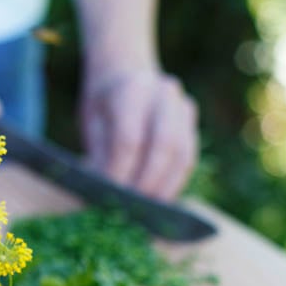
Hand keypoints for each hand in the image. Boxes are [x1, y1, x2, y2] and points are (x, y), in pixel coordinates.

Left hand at [80, 69, 197, 200]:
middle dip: (146, 182)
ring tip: (145, 211)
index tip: (108, 196)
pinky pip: (189, 159)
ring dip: (165, 187)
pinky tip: (159, 201)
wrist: (126, 74)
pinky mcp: (193, 125)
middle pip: (162, 146)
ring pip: (182, 154)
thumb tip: (102, 195)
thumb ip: (100, 155)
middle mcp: (164, 94)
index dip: (119, 172)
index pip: (129, 139)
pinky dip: (174, 183)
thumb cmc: (104, 104)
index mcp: (132, 89)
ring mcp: (183, 107)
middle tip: (130, 209)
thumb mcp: (93, 123)